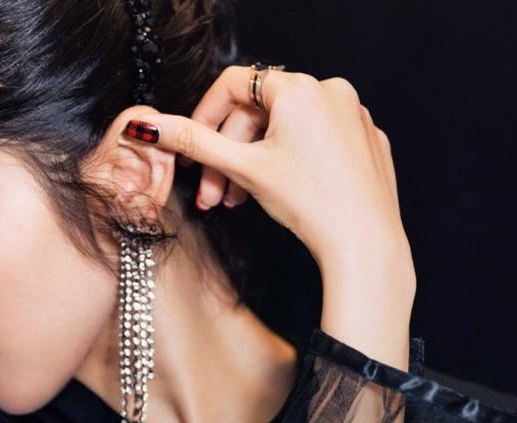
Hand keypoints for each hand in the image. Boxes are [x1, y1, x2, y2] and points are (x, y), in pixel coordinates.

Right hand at [127, 65, 411, 275]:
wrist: (364, 245)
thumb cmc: (310, 204)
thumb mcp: (242, 168)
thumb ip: (193, 141)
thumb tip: (149, 125)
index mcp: (300, 88)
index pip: (235, 84)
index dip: (204, 114)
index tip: (192, 146)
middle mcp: (332, 91)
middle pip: (260, 113)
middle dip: (230, 153)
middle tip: (214, 192)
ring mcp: (354, 115)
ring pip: (287, 128)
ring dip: (256, 161)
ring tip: (240, 199)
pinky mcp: (367, 139)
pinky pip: (318, 139)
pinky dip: (292, 160)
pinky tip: (282, 191)